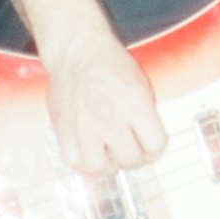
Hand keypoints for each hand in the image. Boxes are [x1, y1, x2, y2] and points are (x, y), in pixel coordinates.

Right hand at [43, 32, 167, 176]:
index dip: (156, 149)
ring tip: (110, 153)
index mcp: (135, 104)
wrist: (78, 51)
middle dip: (135, 158)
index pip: (155, 144)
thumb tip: (148, 141)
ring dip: (109, 164)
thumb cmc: (110, 63)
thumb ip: (146, 114)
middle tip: (132, 151)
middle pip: (130, 159)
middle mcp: (110, 118)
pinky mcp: (64, 130)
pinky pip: (75, 161)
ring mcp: (85, 127)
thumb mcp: (141, 83)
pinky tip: (90, 150)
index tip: (151, 148)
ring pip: (101, 167)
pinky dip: (84, 161)